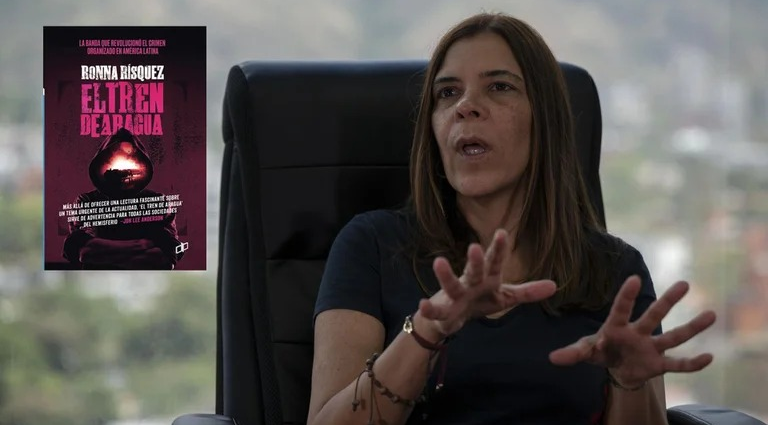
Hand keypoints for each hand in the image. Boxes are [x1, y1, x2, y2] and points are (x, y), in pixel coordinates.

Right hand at [417, 229, 556, 338]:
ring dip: (445, 275)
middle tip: (474, 247)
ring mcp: (455, 296)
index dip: (498, 249)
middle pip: (473, 271)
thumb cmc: (479, 301)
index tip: (502, 232)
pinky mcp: (443, 312)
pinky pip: (436, 311)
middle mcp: (470, 283)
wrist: (451, 319)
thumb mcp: (504, 296)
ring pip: (451, 286)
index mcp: (487, 279)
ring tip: (439, 261)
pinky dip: (429, 309)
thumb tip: (555, 285)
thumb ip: (527, 292)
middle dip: (474, 261)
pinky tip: (423, 305)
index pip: (495, 262)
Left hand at [549, 275, 716, 387]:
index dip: (626, 295)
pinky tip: (710, 357)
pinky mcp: (660, 364)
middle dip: (668, 301)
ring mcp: (651, 347)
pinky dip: (693, 363)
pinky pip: (679, 364)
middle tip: (684, 283)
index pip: (621, 309)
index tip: (634, 278)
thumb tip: (552, 358)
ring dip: (692, 327)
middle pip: (654, 316)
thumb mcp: (585, 352)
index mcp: (617, 327)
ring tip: (711, 314)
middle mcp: (638, 333)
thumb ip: (573, 353)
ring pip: (674, 336)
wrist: (617, 368)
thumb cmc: (601, 351)